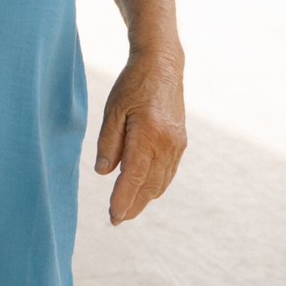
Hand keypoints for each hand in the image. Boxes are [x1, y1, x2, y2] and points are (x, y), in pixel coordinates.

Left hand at [94, 44, 185, 224]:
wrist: (163, 66)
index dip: (123, 199)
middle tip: (116, 220)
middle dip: (133, 205)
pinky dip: (155, 185)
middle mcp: (167, 143)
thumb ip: (109, 142)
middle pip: (149, 185)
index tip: (113, 216)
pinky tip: (144, 190)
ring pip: (161, 182)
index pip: (133, 176)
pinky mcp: (181, 143)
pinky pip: (168, 172)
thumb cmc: (133, 84)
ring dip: (145, 198)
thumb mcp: (113, 109)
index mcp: (148, 133)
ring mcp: (177, 145)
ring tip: (127, 210)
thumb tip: (104, 173)